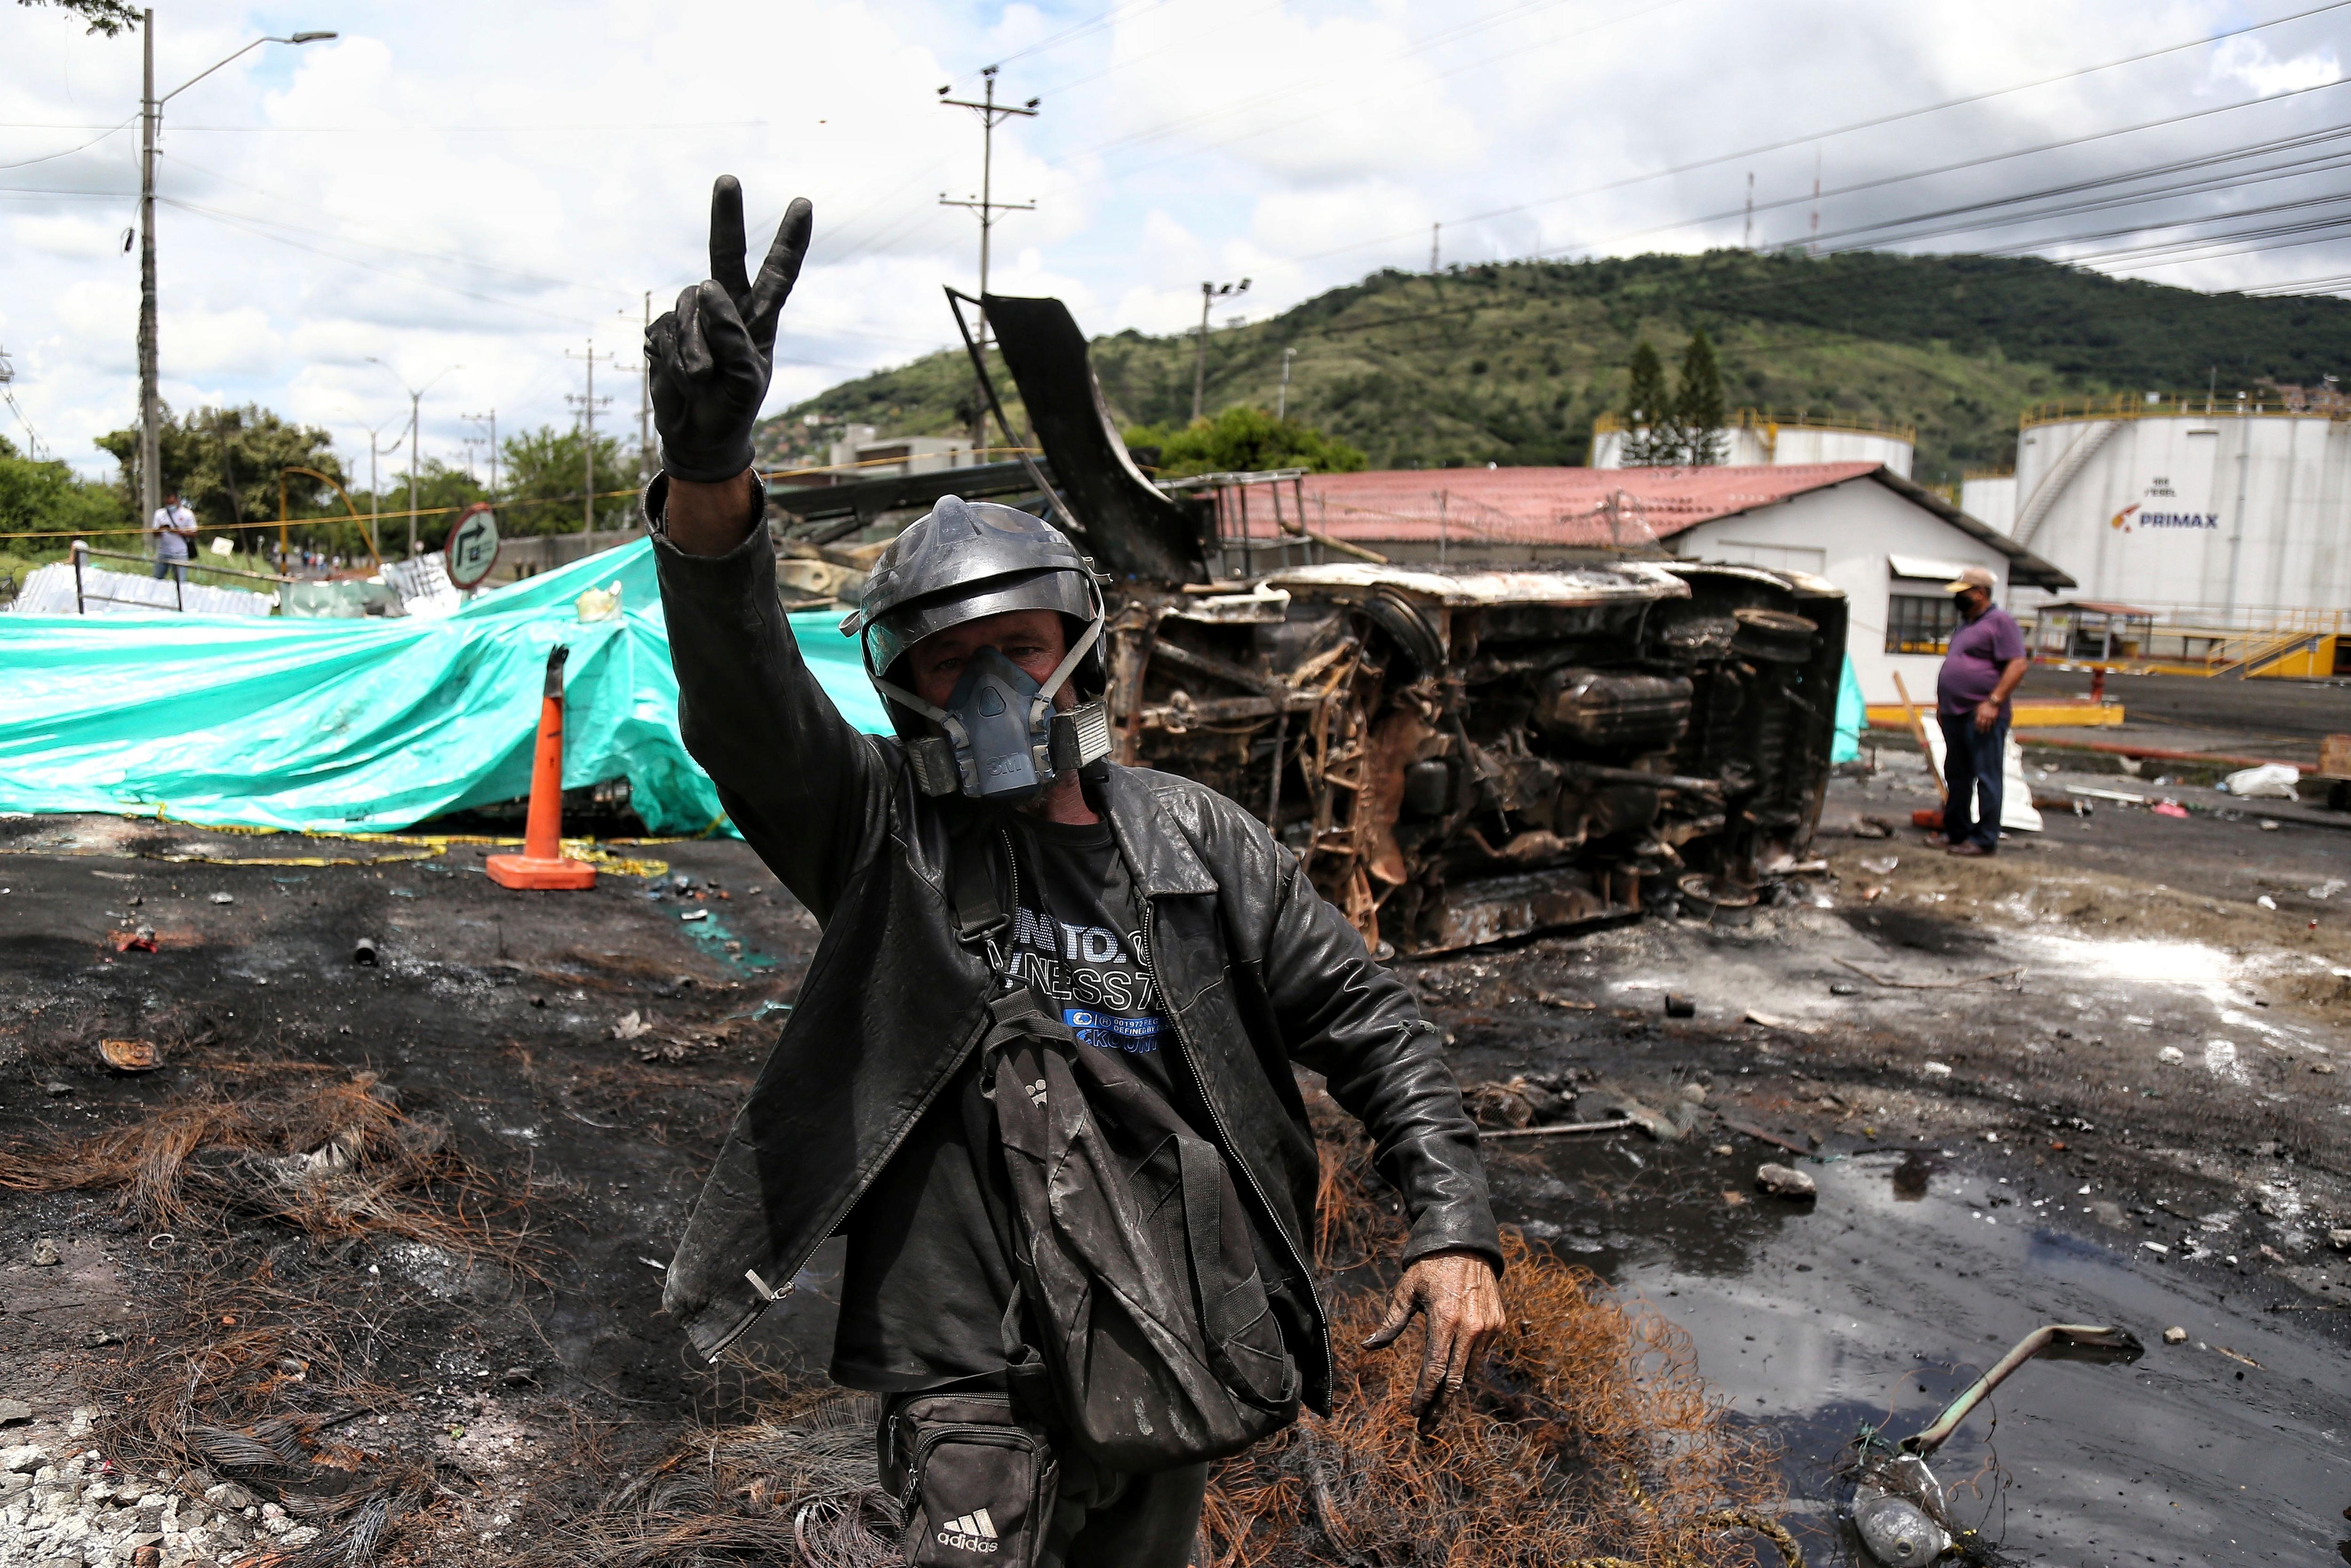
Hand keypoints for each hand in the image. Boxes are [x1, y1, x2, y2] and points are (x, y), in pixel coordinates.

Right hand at [646, 176, 812, 482]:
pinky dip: (676, 358)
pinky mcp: (665, 328)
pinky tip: (684, 378)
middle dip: (726, 216)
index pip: (778, 273)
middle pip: (725, 254)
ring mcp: (693, 316)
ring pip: (691, 308)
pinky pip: (668, 331)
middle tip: (729, 179)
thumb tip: (708, 287)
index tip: (804, 204)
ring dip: (696, 348)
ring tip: (703, 379)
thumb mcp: (747, 381)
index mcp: (759, 317)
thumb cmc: (733, 408)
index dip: (790, 241)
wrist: (698, 435)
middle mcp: (726, 307)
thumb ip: (734, 336)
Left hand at [1361, 1249, 1505, 1430]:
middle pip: (1455, 1380)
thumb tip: (1367, 1346)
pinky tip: (1453, 1375)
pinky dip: (1467, 1367)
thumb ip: (1390, 1323)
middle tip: (1426, 1427)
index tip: (1413, 1413)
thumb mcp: (1406, 1292)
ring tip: (1436, 1406)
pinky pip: (1481, 1355)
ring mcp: (1488, 1328)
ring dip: (1453, 1390)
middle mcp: (1471, 1328)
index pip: (1435, 1370)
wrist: (1467, 1245)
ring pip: (1469, 1371)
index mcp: (1445, 1320)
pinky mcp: (1498, 1325)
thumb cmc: (1429, 1268)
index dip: (1424, 1395)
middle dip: (1439, 1406)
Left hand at [1974, 697, 1998, 731]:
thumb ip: (1977, 712)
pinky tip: (1993, 727)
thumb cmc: (1985, 703)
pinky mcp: (1994, 716)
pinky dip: (1993, 724)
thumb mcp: (1978, 706)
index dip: (1977, 726)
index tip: (1977, 729)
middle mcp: (1984, 716)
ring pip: (1988, 724)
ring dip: (1987, 728)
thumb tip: (1974, 716)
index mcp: (1980, 714)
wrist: (1993, 701)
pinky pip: (1994, 721)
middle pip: (1982, 724)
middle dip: (1981, 729)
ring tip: (1986, 731)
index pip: (1977, 721)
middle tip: (1981, 732)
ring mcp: (1990, 717)